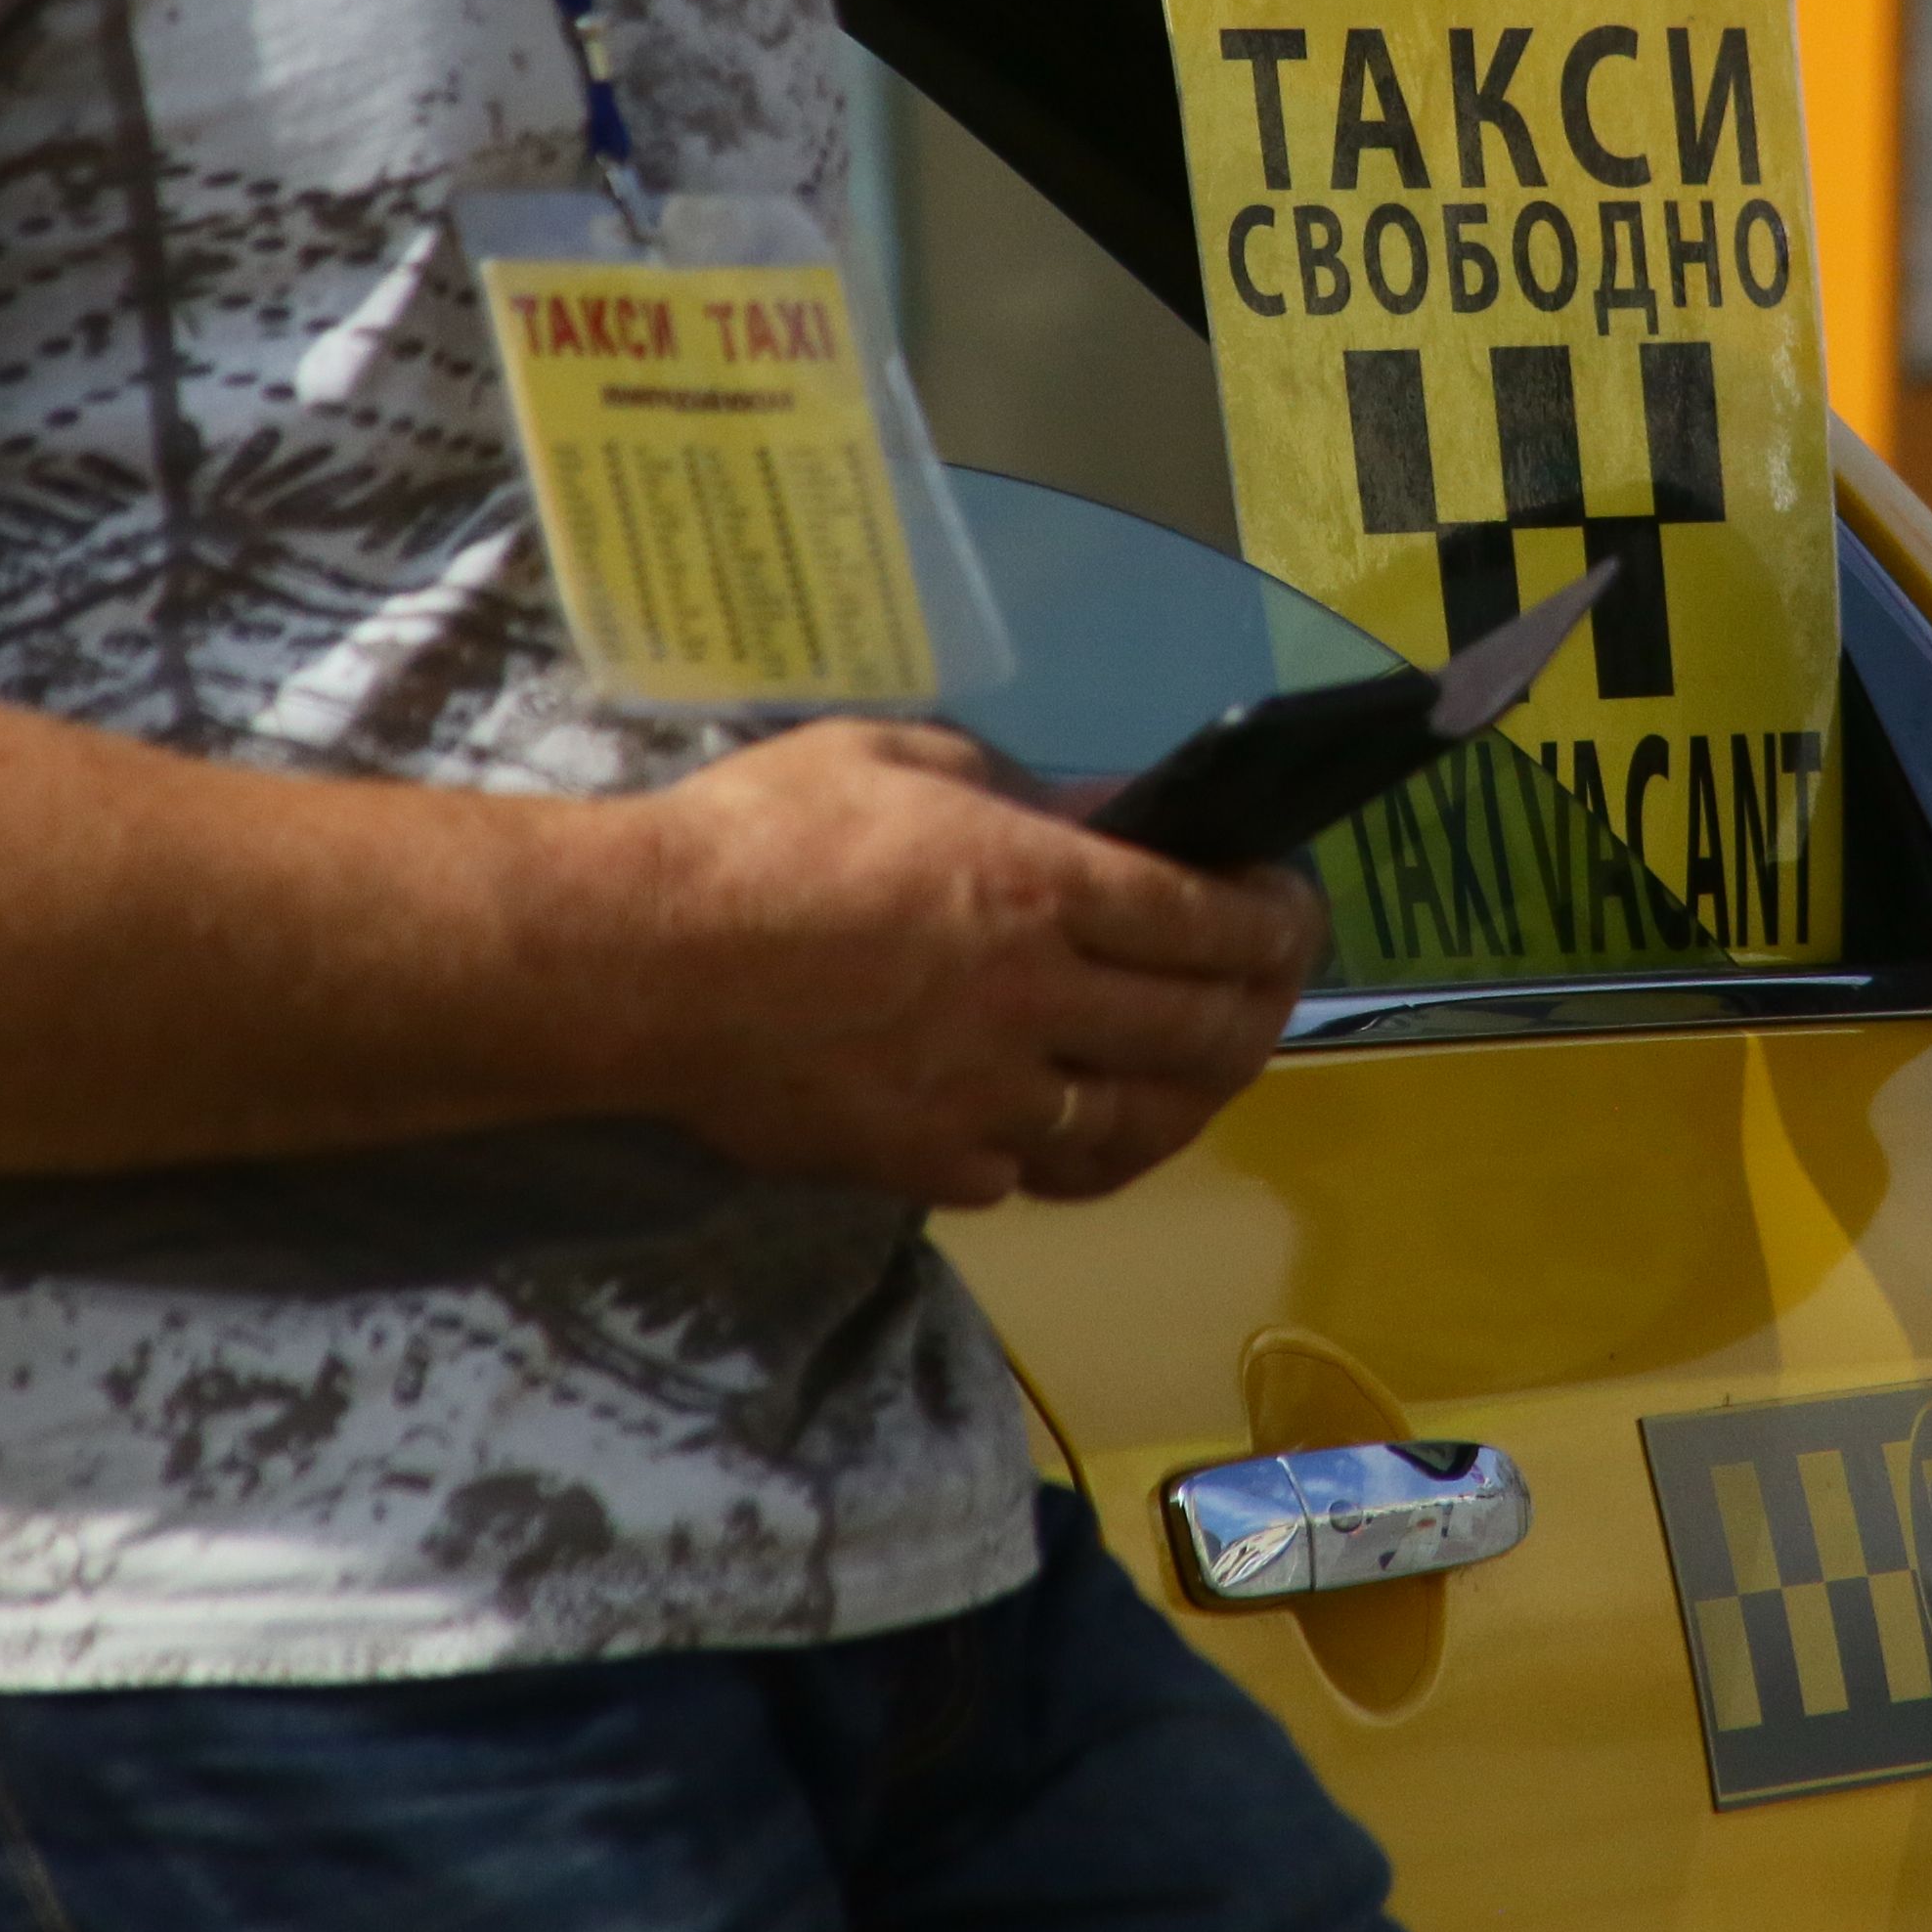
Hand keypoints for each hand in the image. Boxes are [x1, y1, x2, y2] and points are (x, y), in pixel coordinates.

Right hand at [562, 719, 1325, 1209]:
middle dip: (1264, 1011)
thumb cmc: (759, 836)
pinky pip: (1035, 1172)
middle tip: (1272, 992)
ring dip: (1191, 1098)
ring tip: (1203, 1071)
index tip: (1292, 909)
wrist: (639, 964)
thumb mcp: (901, 759)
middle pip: (1203, 1031)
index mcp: (1041, 889)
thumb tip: (1102, 817)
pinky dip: (1071, 1149)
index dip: (1275, 921)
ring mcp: (985, 1099)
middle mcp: (1037, 1003)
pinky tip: (1075, 1123)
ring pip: (1138, 1124)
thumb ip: (1017, 793)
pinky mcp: (925, 1165)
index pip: (1212, 922)